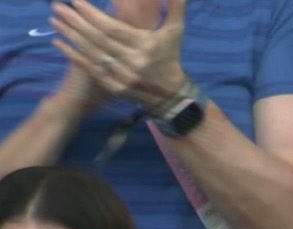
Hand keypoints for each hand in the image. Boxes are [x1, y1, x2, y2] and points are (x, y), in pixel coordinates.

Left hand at [51, 0, 188, 110]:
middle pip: (98, 39)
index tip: (75, 2)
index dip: (92, 14)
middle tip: (57, 7)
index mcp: (146, 46)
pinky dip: (73, 55)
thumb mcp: (175, 32)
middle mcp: (134, 62)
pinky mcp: (115, 88)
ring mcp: (124, 77)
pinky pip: (90, 69)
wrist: (171, 93)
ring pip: (91, 53)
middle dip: (75, 21)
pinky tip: (59, 43)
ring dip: (70, 36)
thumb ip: (174, 8)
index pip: (112, 28)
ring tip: (55, 20)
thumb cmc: (169, 56)